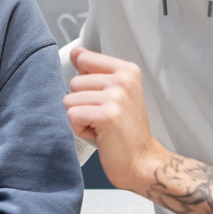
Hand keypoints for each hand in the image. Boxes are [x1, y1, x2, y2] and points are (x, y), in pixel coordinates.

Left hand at [63, 47, 167, 194]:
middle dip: (82, 103)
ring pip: (70, 99)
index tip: (99, 96)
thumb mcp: (116, 93)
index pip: (83, 58)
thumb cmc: (127, 131)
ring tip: (101, 126)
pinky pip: (72, 115)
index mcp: (127, 70)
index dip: (84, 81)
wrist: (142, 161)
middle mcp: (123, 80)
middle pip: (74, 82)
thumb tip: (75, 52)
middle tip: (103, 117)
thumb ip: (96, 72)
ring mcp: (116, 96)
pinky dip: (80, 129)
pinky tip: (99, 134)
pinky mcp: (107, 115)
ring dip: (80, 117)